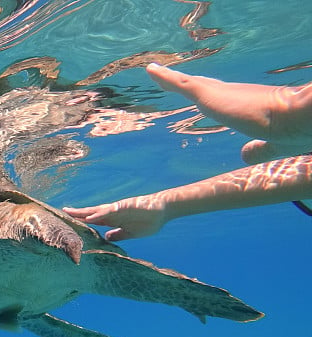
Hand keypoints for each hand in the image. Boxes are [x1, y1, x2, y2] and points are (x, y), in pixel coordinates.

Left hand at [63, 195, 168, 240]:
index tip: (66, 223)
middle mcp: (112, 213)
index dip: (79, 221)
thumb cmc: (148, 221)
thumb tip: (106, 238)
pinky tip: (89, 217)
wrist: (163, 210)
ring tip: (69, 213)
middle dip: (76, 214)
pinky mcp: (125, 207)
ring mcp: (118, 209)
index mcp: (112, 220)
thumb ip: (118, 235)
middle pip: (90, 213)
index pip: (92, 220)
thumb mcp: (130, 232)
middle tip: (60, 214)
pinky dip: (99, 214)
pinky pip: (110, 211)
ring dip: (83, 212)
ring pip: (97, 210)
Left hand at [146, 63, 311, 162]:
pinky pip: (181, 83)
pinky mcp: (210, 94)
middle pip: (202, 85)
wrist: (301, 120)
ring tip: (153, 71)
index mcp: (244, 105)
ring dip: (169, 77)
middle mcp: (231, 94)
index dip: (209, 94)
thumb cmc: (296, 132)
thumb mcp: (272, 145)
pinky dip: (164, 76)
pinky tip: (150, 70)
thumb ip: (259, 150)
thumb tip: (246, 155)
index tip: (199, 90)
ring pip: (188, 82)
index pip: (222, 97)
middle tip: (167, 77)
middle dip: (185, 82)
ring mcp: (219, 92)